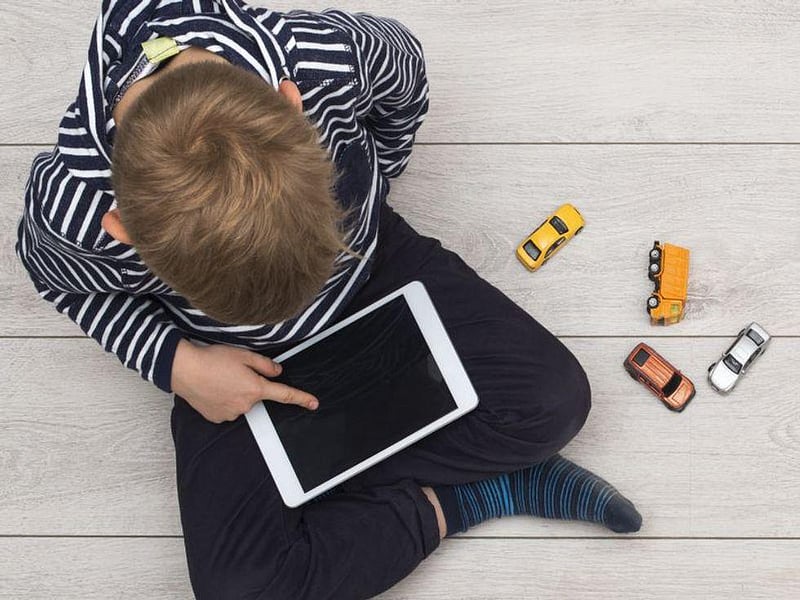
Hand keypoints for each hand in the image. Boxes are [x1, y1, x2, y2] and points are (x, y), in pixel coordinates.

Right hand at [170, 339, 317, 422]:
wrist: (184, 369)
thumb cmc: (213, 359)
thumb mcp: (244, 355)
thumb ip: (265, 364)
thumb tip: (278, 371)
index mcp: (255, 389)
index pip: (285, 395)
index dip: (301, 398)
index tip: (314, 403)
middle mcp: (245, 405)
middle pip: (256, 395)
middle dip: (249, 385)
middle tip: (232, 372)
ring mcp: (230, 413)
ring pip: (241, 402)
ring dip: (235, 392)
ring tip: (218, 378)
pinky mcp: (217, 417)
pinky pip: (227, 408)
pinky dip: (223, 399)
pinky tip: (212, 388)